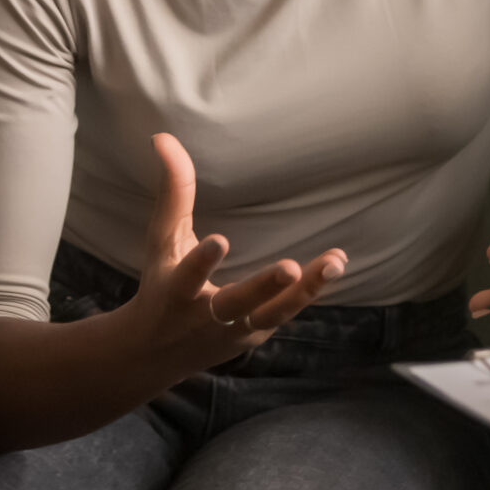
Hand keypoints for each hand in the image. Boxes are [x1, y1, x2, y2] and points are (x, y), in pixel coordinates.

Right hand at [120, 133, 346, 373]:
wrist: (155, 353)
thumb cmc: (161, 283)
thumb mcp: (161, 242)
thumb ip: (172, 192)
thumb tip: (163, 136)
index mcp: (176, 291)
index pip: (189, 275)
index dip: (204, 261)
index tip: (220, 240)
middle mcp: (206, 316)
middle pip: (239, 303)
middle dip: (264, 287)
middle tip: (290, 267)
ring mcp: (236, 330)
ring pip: (274, 312)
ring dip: (305, 290)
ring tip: (335, 261)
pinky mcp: (257, 335)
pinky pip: (286, 311)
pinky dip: (310, 290)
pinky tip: (334, 262)